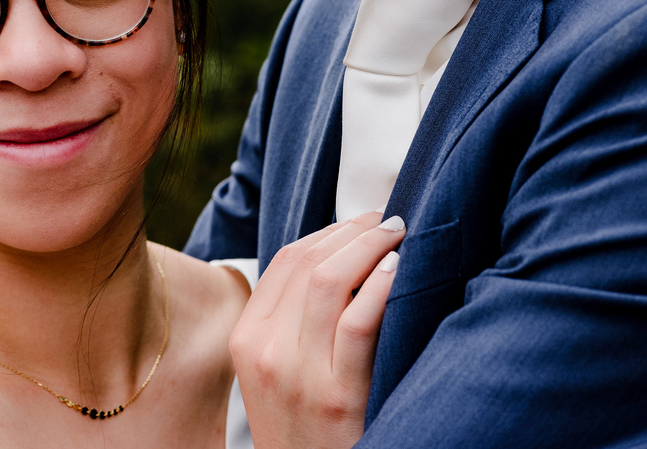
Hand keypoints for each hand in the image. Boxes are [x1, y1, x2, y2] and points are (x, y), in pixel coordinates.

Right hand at [231, 211, 404, 448]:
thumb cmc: (303, 426)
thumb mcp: (275, 371)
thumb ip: (291, 320)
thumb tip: (338, 257)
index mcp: (246, 339)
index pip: (286, 261)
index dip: (330, 230)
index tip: (361, 220)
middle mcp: (265, 352)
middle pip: (309, 263)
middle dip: (354, 231)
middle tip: (388, 219)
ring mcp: (299, 375)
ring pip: (330, 282)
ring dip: (371, 247)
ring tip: (399, 236)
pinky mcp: (338, 397)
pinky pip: (358, 322)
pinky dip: (381, 286)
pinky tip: (400, 270)